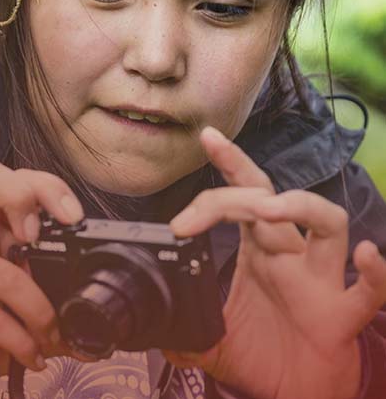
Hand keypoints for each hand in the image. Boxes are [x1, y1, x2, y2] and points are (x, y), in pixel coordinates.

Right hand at [0, 158, 87, 398]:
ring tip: (52, 337)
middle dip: (22, 195)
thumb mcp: (21, 299)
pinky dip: (23, 343)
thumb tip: (98, 305)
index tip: (72, 217)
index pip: (10, 176)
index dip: (43, 185)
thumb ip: (52, 290)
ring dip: (40, 312)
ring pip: (5, 273)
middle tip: (40, 236)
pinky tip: (32, 357)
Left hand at [166, 127, 385, 398]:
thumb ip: (184, 331)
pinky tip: (366, 256)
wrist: (299, 394)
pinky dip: (374, 273)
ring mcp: (319, 281)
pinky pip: (367, 290)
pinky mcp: (343, 315)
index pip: (241, 196)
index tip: (204, 139)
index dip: (227, 165)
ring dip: (301, 208)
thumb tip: (150, 332)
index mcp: (258, 253)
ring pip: (328, 224)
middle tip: (196, 214)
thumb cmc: (265, 355)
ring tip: (267, 210)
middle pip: (274, 201)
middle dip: (240, 190)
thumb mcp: (213, 342)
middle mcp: (289, 256)